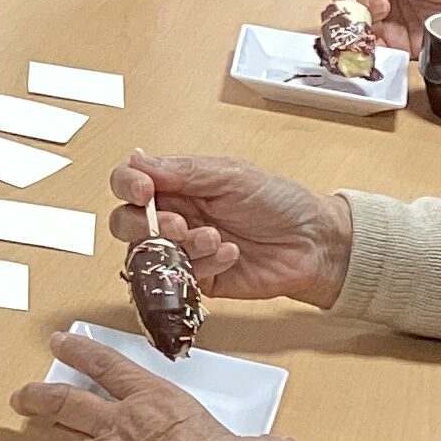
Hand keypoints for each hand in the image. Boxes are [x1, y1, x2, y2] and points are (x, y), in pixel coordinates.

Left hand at [11, 333, 300, 440]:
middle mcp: (122, 426)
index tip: (61, 343)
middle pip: (63, 401)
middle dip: (37, 395)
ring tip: (42, 431)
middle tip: (24, 395)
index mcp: (158, 402)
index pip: (107, 366)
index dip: (79, 351)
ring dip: (49, 433)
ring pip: (61, 439)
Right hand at [105, 150, 352, 308]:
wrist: (314, 243)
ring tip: (215, 239)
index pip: (129, 182)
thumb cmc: (280, 202)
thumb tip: (137, 161)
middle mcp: (175, 215)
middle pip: (126, 222)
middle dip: (145, 224)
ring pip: (148, 254)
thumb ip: (183, 171)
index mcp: (178, 184)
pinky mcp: (198, 278)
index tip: (144, 191)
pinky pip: (178, 276)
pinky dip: (202, 265)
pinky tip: (230, 254)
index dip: (127, 186)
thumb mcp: (232, 176)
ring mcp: (183, 249)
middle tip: (179, 224)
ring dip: (179, 247)